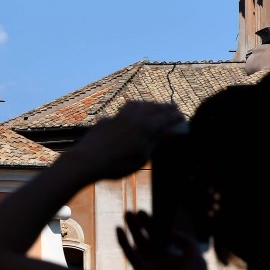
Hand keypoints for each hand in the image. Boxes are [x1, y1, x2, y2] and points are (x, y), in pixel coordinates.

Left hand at [69, 102, 184, 179]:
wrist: (86, 160)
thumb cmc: (116, 164)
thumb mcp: (142, 157)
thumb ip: (156, 142)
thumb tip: (172, 132)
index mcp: (146, 126)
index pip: (166, 117)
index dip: (176, 117)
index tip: (183, 117)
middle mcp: (134, 116)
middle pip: (154, 108)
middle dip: (165, 108)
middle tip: (173, 109)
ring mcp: (119, 116)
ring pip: (137, 105)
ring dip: (148, 105)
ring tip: (154, 108)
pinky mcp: (106, 120)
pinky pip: (123, 111)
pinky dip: (132, 110)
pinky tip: (131, 116)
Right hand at [117, 210, 207, 269]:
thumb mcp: (196, 256)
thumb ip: (186, 241)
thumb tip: (170, 232)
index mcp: (174, 258)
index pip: (162, 238)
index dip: (154, 225)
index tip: (146, 213)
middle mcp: (160, 261)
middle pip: (148, 238)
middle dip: (141, 225)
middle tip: (134, 211)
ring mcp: (150, 267)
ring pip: (138, 244)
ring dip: (132, 229)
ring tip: (127, 214)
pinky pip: (130, 254)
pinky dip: (123, 241)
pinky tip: (119, 229)